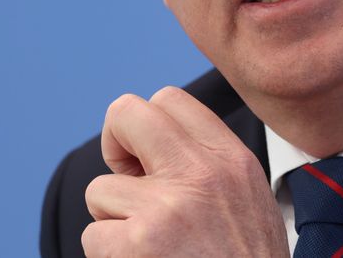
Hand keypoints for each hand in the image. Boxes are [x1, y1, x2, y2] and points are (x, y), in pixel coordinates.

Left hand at [82, 87, 288, 256]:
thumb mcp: (249, 198)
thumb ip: (209, 165)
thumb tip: (152, 146)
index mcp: (231, 160)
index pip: (169, 99)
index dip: (147, 126)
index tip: (149, 159)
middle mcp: (201, 174)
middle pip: (126, 114)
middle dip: (114, 144)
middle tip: (126, 178)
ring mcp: (165, 208)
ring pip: (100, 190)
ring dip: (114, 221)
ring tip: (150, 247)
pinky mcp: (136, 245)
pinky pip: (92, 236)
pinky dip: (109, 256)